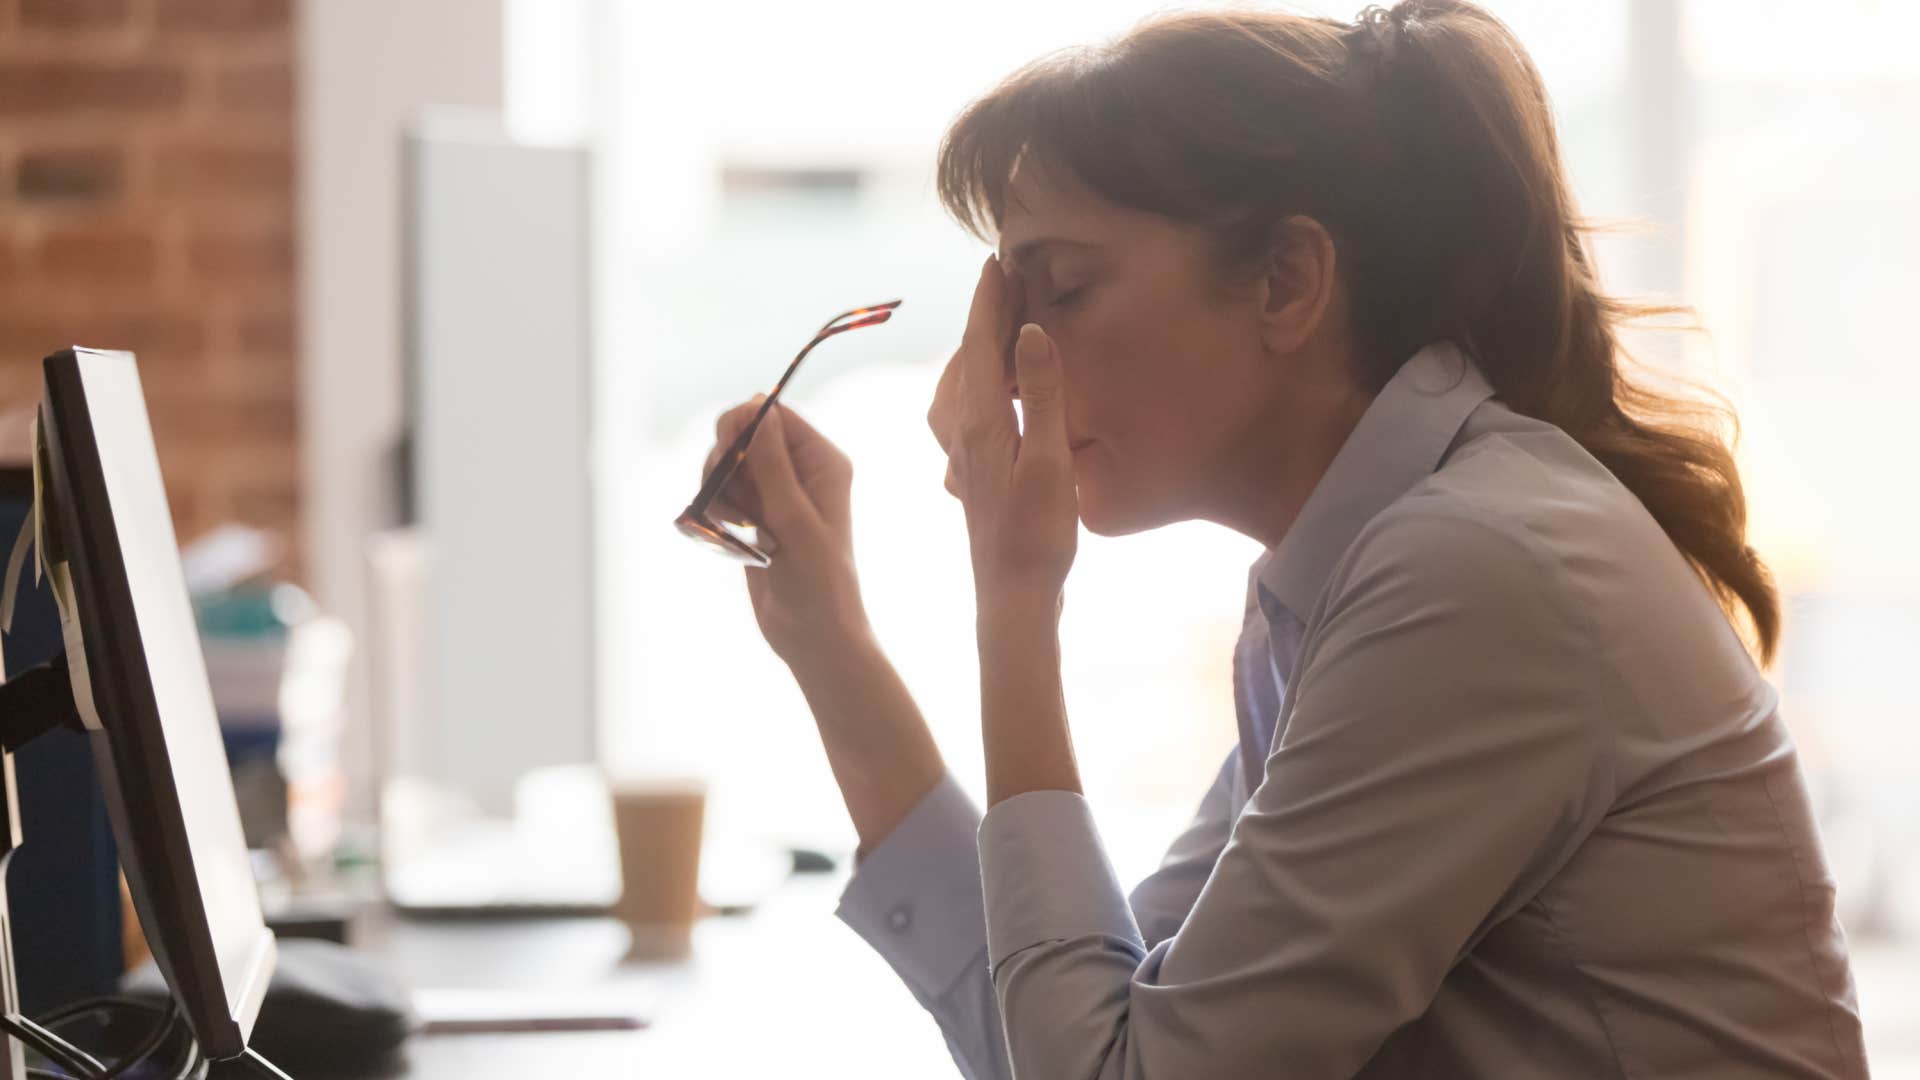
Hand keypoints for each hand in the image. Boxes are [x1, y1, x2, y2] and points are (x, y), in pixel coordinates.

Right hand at [702, 396, 869, 666]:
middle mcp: (800, 473)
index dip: (743, 423)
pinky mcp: (755, 519)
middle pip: (744, 436)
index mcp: (822, 463)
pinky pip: (723, 496)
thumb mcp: (795, 519)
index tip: (725, 450)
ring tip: (734, 527)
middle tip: (725, 495)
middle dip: (726, 461)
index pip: (776, 416)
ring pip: (728, 468)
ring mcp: (775, 495)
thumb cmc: (818, 582)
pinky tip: (729, 538)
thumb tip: (759, 409)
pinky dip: (716, 512)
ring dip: (719, 491)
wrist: (814, 637)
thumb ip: (773, 464)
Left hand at [927, 255, 1078, 610]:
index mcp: (979, 420)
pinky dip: (977, 382)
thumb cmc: (1036, 536)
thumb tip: (1030, 331)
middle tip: (1006, 279)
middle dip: (985, 316)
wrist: (1011, 595)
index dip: (990, 300)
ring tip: (1002, 324)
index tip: (997, 260)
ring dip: (979, 349)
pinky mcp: (969, 471)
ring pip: (960, 383)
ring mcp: (961, 452)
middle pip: (967, 357)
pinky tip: (991, 390)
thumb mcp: (1049, 461)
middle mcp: (961, 431)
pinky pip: (963, 409)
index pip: (981, 343)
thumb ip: (1043, 394)